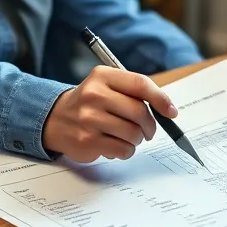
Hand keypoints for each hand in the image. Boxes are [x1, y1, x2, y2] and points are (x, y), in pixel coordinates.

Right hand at [43, 66, 178, 162]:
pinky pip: (122, 150)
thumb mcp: (107, 85)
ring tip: (128, 137)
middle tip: (148, 130)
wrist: (55, 119)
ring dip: (137, 139)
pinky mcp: (87, 141)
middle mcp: (94, 95)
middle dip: (150, 125)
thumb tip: (167, 109)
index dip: (161, 99)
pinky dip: (126, 151)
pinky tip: (116, 146)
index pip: (140, 84)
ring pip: (133, 134)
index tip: (171, 112)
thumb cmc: (90, 102)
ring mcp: (89, 119)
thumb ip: (134, 91)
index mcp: (103, 76)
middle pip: (139, 112)